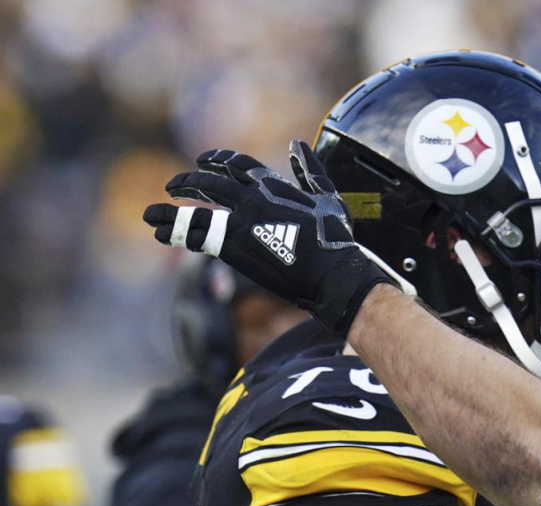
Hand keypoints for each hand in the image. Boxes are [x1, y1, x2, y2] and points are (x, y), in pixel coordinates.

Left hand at [143, 140, 411, 335]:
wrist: (329, 272)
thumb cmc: (334, 239)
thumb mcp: (327, 198)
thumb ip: (311, 171)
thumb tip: (296, 145)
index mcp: (272, 184)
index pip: (236, 163)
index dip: (217, 158)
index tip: (204, 159)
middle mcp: (252, 198)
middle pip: (209, 183)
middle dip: (188, 181)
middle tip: (172, 185)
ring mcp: (240, 221)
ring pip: (196, 209)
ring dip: (171, 210)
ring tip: (153, 213)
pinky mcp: (233, 246)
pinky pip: (196, 236)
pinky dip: (176, 233)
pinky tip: (161, 233)